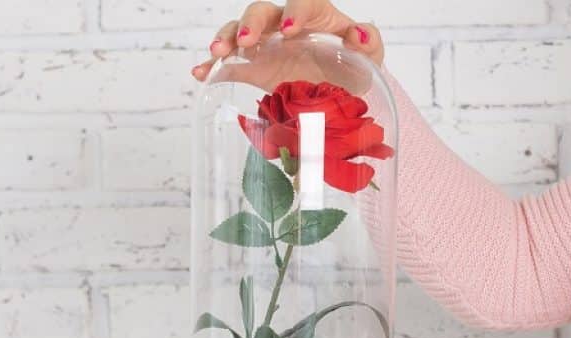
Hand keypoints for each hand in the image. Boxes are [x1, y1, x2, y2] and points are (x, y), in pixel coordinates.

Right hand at [190, 0, 384, 81]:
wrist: (339, 96)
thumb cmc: (353, 71)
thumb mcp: (369, 60)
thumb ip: (370, 43)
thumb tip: (358, 34)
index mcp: (315, 16)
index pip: (302, 1)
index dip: (295, 11)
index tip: (290, 30)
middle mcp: (284, 25)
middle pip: (261, 12)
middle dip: (251, 23)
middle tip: (247, 42)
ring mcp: (265, 46)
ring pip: (239, 30)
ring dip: (226, 38)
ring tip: (217, 53)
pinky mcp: (253, 69)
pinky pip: (228, 63)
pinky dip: (212, 67)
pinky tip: (200, 74)